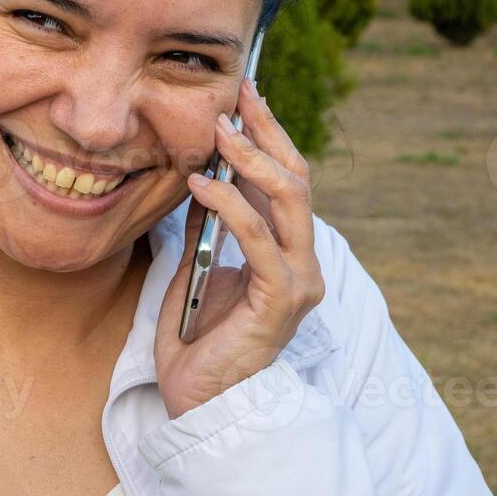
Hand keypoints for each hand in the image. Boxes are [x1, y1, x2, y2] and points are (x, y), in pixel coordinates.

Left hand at [153, 77, 325, 419]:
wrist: (199, 401)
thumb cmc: (195, 341)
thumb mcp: (195, 268)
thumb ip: (205, 227)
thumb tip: (200, 177)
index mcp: (285, 252)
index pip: (285, 180)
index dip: (267, 135)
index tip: (241, 96)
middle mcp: (301, 262)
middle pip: (296, 178)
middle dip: (267, 131)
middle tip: (237, 94)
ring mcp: (296, 281)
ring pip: (289, 199)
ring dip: (252, 158)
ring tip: (218, 131)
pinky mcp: (279, 300)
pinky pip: (259, 240)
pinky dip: (229, 206)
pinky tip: (199, 185)